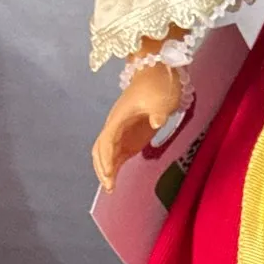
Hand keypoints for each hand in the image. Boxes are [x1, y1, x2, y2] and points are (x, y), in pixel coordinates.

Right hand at [92, 64, 181, 192]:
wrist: (157, 74)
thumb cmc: (158, 85)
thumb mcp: (162, 99)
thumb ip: (159, 112)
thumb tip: (157, 122)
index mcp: (120, 116)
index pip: (108, 138)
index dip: (107, 156)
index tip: (110, 172)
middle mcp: (115, 125)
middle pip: (100, 148)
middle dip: (102, 167)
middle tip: (110, 187)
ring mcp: (120, 132)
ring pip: (104, 153)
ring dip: (105, 170)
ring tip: (111, 189)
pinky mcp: (127, 137)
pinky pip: (115, 155)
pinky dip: (113, 168)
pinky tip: (114, 182)